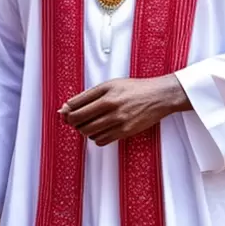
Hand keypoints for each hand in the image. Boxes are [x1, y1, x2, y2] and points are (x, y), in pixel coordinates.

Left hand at [61, 74, 191, 147]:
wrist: (158, 96)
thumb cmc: (134, 89)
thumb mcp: (111, 85)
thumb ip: (88, 95)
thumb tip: (66, 107)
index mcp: (106, 94)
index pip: (75, 106)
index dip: (67, 111)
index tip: (67, 112)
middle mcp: (111, 107)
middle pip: (79, 121)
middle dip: (73, 122)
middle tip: (76, 119)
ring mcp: (118, 121)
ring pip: (88, 132)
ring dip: (85, 130)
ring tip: (91, 123)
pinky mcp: (125, 132)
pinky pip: (100, 140)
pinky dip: (96, 137)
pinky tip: (101, 129)